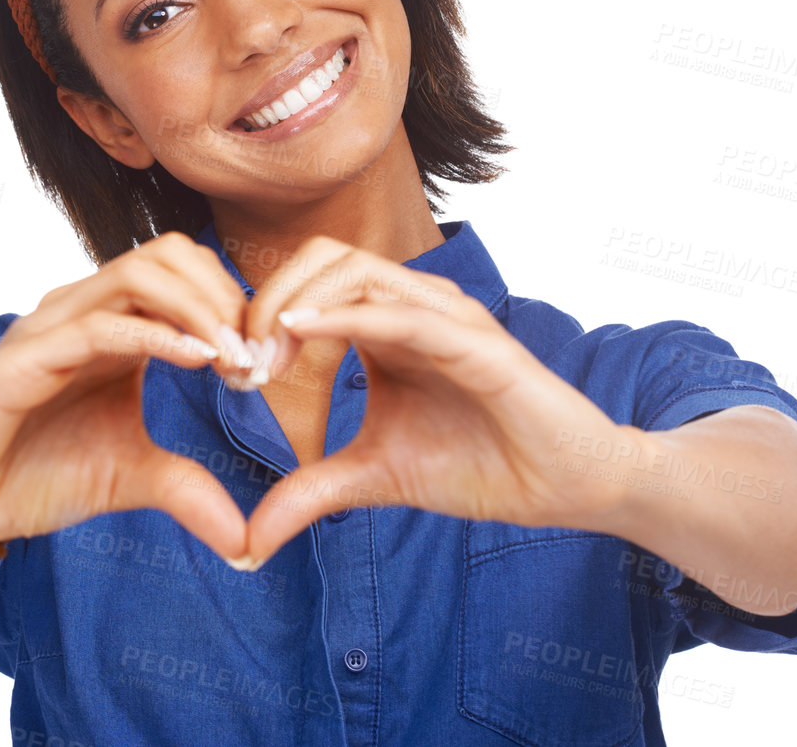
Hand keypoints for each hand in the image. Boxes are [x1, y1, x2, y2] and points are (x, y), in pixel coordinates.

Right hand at [0, 232, 260, 565]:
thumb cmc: (30, 475)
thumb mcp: (130, 479)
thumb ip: (188, 490)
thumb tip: (250, 543)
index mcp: (114, 323)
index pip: (186, 271)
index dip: (235, 306)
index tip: (266, 366)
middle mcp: (84, 309)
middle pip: (171, 252)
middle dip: (226, 297)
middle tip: (256, 361)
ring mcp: (52, 325)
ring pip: (139, 272)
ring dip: (201, 309)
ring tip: (234, 360)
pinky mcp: (24, 357)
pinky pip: (99, 325)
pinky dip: (157, 335)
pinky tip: (197, 361)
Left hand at [238, 235, 636, 562]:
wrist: (564, 486)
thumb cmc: (480, 465)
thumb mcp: (374, 478)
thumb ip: (311, 491)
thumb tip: (247, 540)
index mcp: (386, 323)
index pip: (308, 282)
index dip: (258, 316)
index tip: (232, 375)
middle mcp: (413, 304)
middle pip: (322, 257)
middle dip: (266, 299)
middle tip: (240, 364)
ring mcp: (447, 315)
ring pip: (357, 267)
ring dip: (297, 303)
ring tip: (264, 357)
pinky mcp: (478, 341)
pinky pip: (407, 311)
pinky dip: (351, 313)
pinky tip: (305, 332)